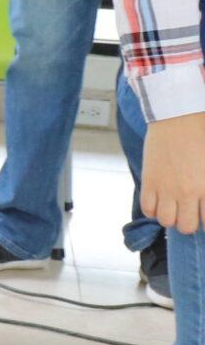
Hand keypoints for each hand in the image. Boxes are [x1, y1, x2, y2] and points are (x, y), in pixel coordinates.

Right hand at [144, 109, 204, 233]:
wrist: (179, 118)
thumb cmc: (202, 136)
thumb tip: (204, 198)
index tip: (203, 214)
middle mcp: (186, 192)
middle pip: (186, 226)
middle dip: (188, 222)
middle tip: (189, 213)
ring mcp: (165, 188)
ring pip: (165, 221)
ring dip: (170, 217)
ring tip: (173, 207)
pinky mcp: (149, 181)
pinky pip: (147, 208)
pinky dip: (153, 209)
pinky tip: (159, 201)